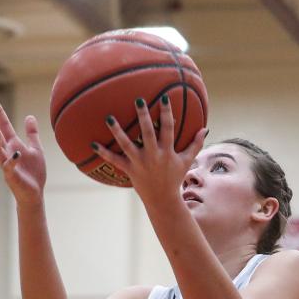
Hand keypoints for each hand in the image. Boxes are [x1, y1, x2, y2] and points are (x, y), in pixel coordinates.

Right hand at [0, 99, 46, 208]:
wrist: (34, 193)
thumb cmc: (34, 172)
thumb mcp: (36, 149)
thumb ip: (32, 133)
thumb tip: (29, 116)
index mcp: (13, 145)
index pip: (4, 126)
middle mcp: (7, 153)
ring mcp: (8, 164)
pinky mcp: (12, 176)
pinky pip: (10, 167)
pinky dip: (12, 160)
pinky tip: (16, 153)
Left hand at [93, 96, 207, 208]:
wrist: (163, 200)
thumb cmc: (175, 178)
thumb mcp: (187, 161)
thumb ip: (195, 144)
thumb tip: (205, 129)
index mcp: (168, 152)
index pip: (168, 129)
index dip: (167, 114)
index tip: (164, 98)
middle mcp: (154, 156)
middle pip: (147, 133)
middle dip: (143, 116)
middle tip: (138, 100)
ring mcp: (140, 163)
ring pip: (127, 145)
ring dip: (117, 131)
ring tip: (109, 118)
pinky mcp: (130, 170)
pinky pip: (115, 160)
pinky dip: (104, 153)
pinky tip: (92, 143)